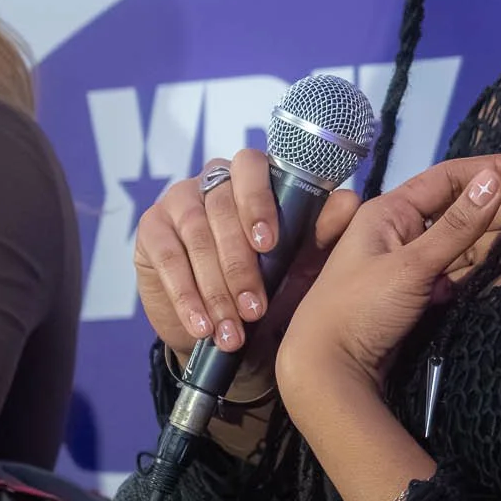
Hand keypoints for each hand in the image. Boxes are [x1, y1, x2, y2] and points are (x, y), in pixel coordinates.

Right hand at [131, 148, 360, 397]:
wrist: (232, 334)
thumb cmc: (272, 290)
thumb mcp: (301, 267)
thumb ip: (322, 233)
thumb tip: (349, 201)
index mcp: (252, 180)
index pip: (250, 165)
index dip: (257, 200)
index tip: (269, 243)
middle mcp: (212, 182)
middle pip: (221, 206)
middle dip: (239, 264)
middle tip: (255, 308)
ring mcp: (177, 202)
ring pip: (195, 234)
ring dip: (214, 287)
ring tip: (231, 329)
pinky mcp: (151, 231)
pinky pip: (166, 257)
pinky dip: (186, 295)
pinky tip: (201, 325)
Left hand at [279, 153, 500, 395]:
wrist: (328, 371)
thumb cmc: (358, 310)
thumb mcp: (410, 266)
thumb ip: (456, 227)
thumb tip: (494, 179)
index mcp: (391, 211)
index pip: (452, 177)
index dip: (498, 169)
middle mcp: (405, 230)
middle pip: (468, 210)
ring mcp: (416, 263)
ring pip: (471, 241)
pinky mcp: (425, 293)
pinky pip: (466, 269)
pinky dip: (495, 261)